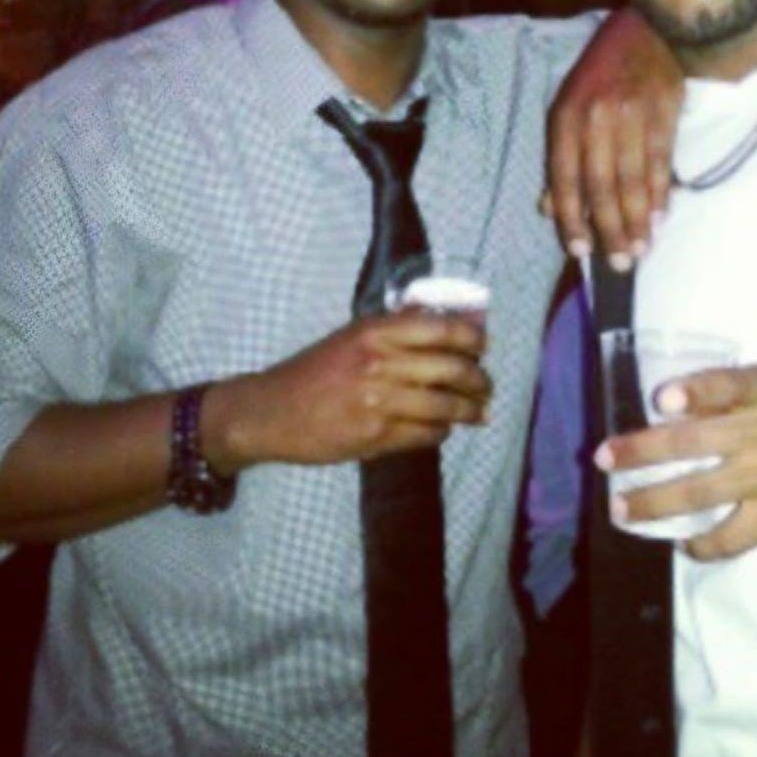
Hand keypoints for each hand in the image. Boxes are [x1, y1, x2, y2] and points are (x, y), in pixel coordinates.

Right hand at [206, 311, 490, 469]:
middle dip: (479, 380)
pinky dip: (442, 431)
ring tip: (479, 412)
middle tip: (486, 386)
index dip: (472, 339)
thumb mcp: (352, 336)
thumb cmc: (313, 371)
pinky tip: (443, 428)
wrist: (270, 412)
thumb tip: (442, 321)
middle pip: (452, 369)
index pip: (442, 328)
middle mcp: (381, 362)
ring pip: (445, 406)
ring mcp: (379, 401)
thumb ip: (394, 329)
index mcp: (375, 332)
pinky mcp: (376, 436)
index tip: (483, 347)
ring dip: (470, 411)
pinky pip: (427, 434)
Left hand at [544, 8, 682, 265]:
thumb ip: (560, 161)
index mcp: (565, 118)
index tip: (581, 251)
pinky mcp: (664, 111)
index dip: (572, 218)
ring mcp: (632, 113)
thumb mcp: (568, 109)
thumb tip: (550, 210)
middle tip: (619, 263)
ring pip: (633, 178)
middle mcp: (595, 117)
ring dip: (638, 219)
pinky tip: (661, 218)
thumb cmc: (600, 75)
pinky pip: (660, 161)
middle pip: (601, 185)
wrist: (644, 29)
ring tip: (641, 249)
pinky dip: (660, 194)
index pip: (566, 178)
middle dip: (610, 228)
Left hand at [595, 365, 756, 558]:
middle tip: (604, 459)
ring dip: (655, 503)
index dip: (691, 393)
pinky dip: (703, 544)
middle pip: (693, 439)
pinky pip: (732, 535)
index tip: (659, 401)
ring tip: (623, 510)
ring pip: (701, 491)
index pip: (723, 384)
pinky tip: (684, 544)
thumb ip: (741, 392)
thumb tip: (677, 404)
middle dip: (641, 451)